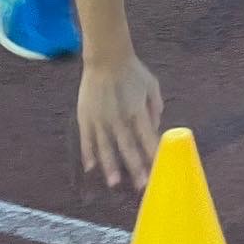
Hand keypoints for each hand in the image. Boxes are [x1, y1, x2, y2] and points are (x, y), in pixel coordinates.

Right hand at [78, 53, 162, 189]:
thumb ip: (155, 108)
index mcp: (137, 110)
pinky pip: (87, 140)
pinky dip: (89, 154)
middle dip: (135, 168)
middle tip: (141, 186)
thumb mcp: (152, 86)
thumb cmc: (133, 71)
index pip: (147, 138)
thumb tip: (154, 129)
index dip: (152, 155)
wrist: (106, 58)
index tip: (157, 169)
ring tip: (115, 183)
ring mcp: (100, 119)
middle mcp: (119, 118)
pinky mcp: (86, 117)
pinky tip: (91, 168)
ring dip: (111, 166)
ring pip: (106, 148)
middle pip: (128, 147)